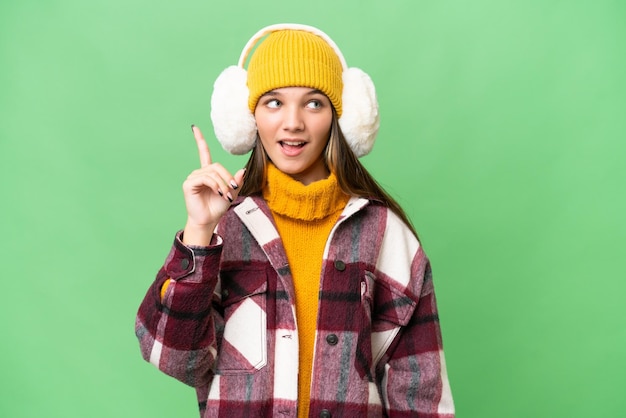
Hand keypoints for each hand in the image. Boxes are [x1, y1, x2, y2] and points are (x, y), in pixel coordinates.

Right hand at [182, 125, 244, 244]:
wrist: (209, 220)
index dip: (199, 140)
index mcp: (208, 173)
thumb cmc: (217, 207)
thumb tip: (243, 170)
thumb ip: (237, 181)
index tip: (194, 128)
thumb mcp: (232, 193)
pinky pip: (205, 178)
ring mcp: (193, 178)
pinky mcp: (189, 184)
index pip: (203, 152)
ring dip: (222, 184)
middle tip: (232, 190)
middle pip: (216, 166)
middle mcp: (199, 173)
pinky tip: (217, 192)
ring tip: (225, 195)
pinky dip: (214, 185)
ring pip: (212, 172)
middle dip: (227, 177)